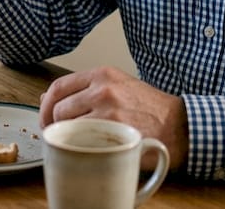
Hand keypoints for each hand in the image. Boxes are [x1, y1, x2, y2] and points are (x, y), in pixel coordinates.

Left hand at [39, 67, 188, 170]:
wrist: (178, 126)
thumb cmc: (147, 109)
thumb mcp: (117, 88)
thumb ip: (84, 90)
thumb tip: (46, 98)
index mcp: (102, 74)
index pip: (58, 87)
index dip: (45, 106)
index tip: (46, 119)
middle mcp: (103, 88)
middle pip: (58, 108)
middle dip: (54, 126)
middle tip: (59, 137)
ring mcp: (108, 109)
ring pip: (67, 126)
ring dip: (67, 138)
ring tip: (78, 143)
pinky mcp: (114, 130)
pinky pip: (82, 140)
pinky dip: (80, 147)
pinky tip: (88, 150)